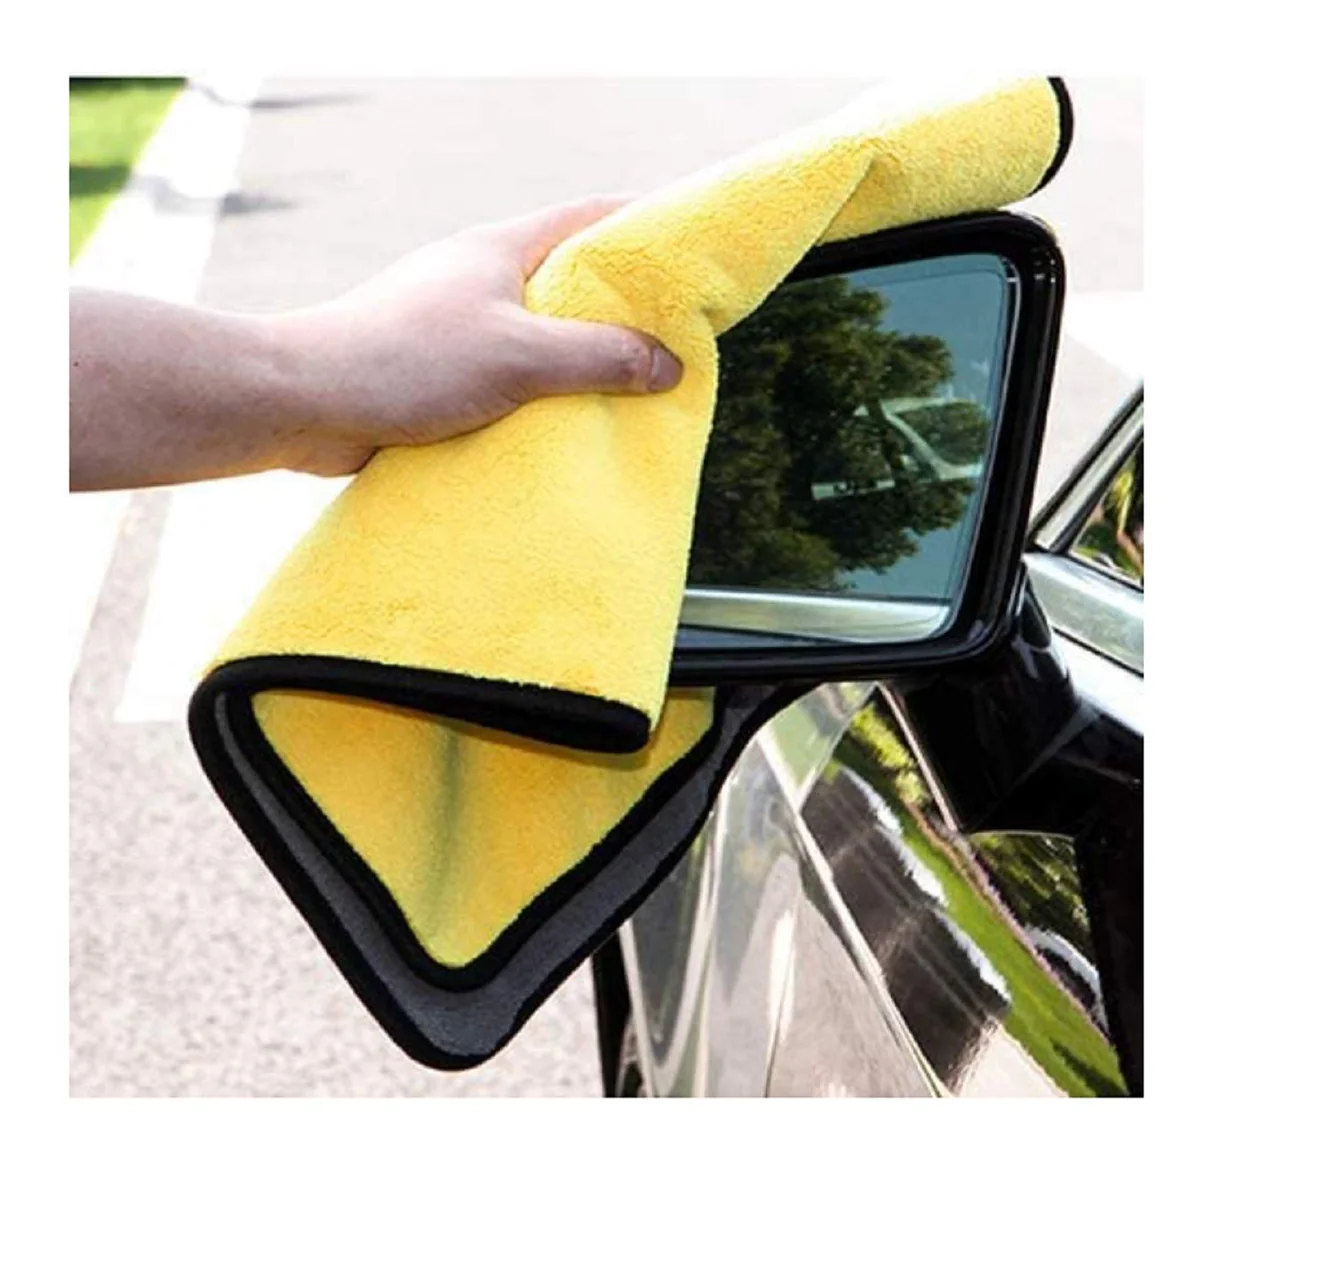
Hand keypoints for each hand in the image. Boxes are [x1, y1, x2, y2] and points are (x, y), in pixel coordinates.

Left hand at [267, 195, 682, 475]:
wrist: (305, 402)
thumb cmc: (407, 361)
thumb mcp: (519, 356)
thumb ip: (598, 357)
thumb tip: (670, 365)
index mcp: (500, 249)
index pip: (589, 217)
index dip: (644, 227)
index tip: (690, 250)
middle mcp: (480, 279)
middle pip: (569, 281)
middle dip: (621, 308)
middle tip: (674, 337)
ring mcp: (458, 325)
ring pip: (539, 336)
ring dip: (580, 362)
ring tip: (631, 392)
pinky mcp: (439, 372)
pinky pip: (509, 378)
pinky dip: (542, 396)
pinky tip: (567, 428)